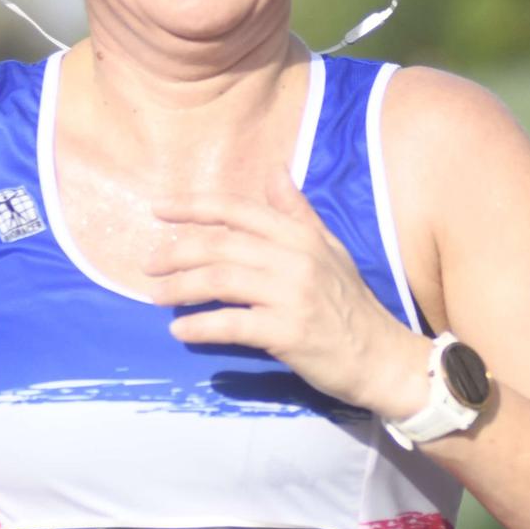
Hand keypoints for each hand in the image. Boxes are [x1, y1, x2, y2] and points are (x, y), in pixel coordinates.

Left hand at [147, 166, 431, 419]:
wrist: (382, 357)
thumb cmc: (350, 305)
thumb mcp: (329, 249)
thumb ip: (297, 212)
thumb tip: (274, 171)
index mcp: (300, 235)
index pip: (238, 210)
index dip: (194, 207)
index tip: (158, 209)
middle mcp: (295, 258)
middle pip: (220, 246)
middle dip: (177, 252)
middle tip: (147, 265)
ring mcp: (292, 294)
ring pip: (220, 281)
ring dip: (180, 288)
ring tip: (156, 297)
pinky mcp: (288, 331)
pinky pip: (232, 324)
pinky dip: (200, 326)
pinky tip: (181, 330)